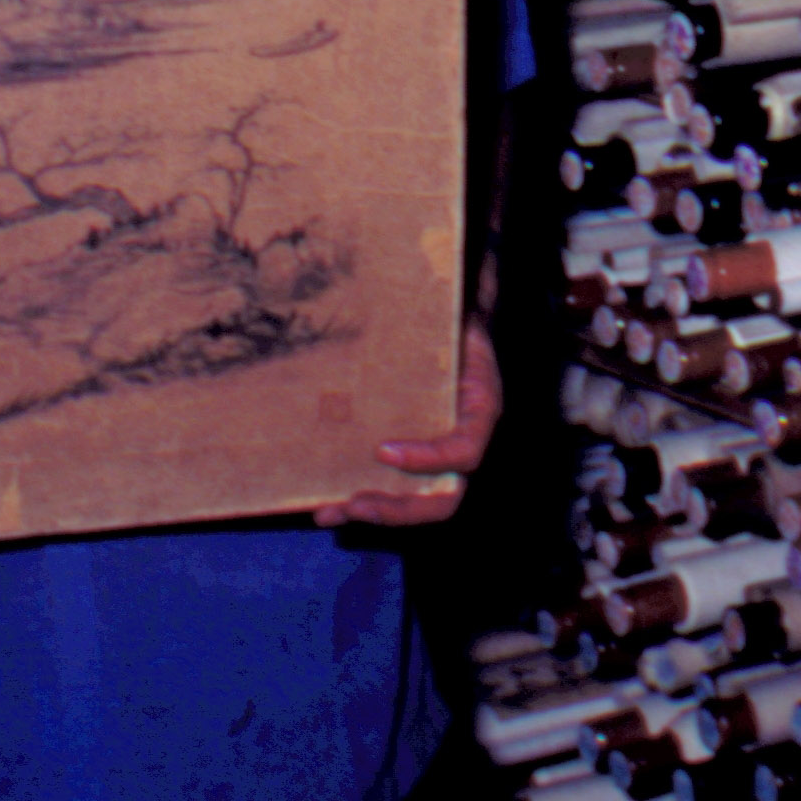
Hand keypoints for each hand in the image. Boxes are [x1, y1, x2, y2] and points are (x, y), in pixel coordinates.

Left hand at [343, 311, 502, 526]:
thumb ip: (450, 324)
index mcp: (479, 411)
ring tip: (329, 511)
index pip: (465, 451)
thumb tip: (434, 288)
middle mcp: (460, 441)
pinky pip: (390, 488)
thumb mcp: (455, 319)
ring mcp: (434, 453)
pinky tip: (322, 507)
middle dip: (399, 508)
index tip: (382, 450)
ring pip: (415, 502)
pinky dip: (358, 500)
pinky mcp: (406, 455)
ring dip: (374, 512)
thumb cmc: (448, 315)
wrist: (444, 317)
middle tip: (356, 504)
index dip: (427, 459)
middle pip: (444, 496)